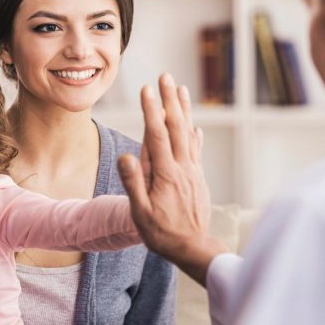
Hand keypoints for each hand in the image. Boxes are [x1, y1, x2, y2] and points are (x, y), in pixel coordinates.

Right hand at [118, 73, 227, 285]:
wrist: (194, 247)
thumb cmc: (163, 233)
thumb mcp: (141, 213)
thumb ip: (134, 183)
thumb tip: (126, 156)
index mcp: (166, 173)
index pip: (157, 135)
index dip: (151, 110)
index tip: (147, 90)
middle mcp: (182, 167)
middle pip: (176, 126)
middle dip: (169, 99)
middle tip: (166, 77)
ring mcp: (193, 171)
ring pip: (189, 134)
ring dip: (184, 110)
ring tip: (182, 90)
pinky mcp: (198, 177)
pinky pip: (197, 150)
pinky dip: (196, 135)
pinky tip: (196, 127)